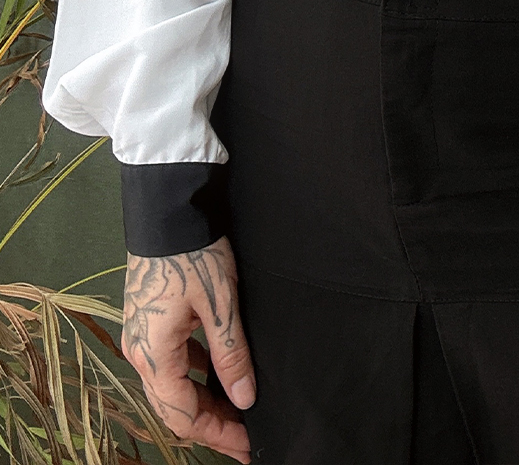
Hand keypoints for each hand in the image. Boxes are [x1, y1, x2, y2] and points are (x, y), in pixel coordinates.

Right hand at [121, 236, 254, 462]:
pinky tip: (218, 374)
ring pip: (172, 385)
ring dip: (203, 401)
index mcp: (153, 355)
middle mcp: (140, 352)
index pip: (184, 415)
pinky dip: (195, 375)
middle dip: (211, 425)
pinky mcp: (150, 321)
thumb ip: (231, 355)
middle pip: (174, 407)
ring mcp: (142, 336)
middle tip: (245, 437)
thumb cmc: (192, 252)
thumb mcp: (220, 305)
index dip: (217, 435)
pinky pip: (172, 362)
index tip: (247, 446)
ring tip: (238, 409)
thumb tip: (244, 397)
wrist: (167, 209)